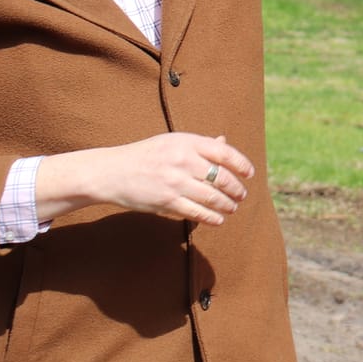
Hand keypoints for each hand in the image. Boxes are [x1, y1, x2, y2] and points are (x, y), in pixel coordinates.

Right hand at [37, 132, 253, 226]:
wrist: (112, 172)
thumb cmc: (146, 155)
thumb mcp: (172, 142)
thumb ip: (200, 145)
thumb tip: (225, 142)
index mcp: (187, 142)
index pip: (225, 153)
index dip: (242, 165)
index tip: (249, 174)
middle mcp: (183, 160)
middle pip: (222, 177)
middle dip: (236, 189)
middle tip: (241, 195)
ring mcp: (175, 181)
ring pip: (213, 197)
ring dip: (227, 205)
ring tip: (232, 207)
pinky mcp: (167, 201)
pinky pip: (197, 212)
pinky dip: (212, 217)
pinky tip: (219, 219)